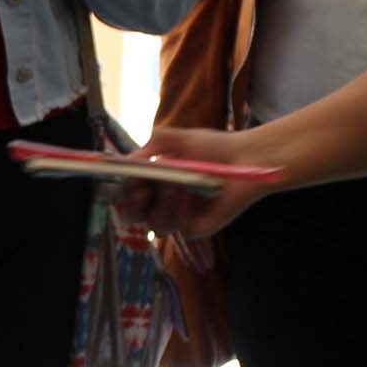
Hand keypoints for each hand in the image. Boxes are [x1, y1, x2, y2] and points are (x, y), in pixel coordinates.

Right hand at [118, 126, 276, 238]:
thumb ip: (154, 144)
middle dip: (132, 204)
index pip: (127, 195)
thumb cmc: (213, 146)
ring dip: (161, 203)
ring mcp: (178, 217)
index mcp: (153, 183)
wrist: (245, 157)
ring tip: (174, 183)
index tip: (126, 179)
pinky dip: (180, 209)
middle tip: (140, 190)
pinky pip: (178, 226)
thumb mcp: (178, 138)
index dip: (122, 191)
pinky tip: (189, 192)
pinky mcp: (195, 227)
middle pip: (133, 216)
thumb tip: (131, 159)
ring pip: (154, 223)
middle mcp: (162, 203)